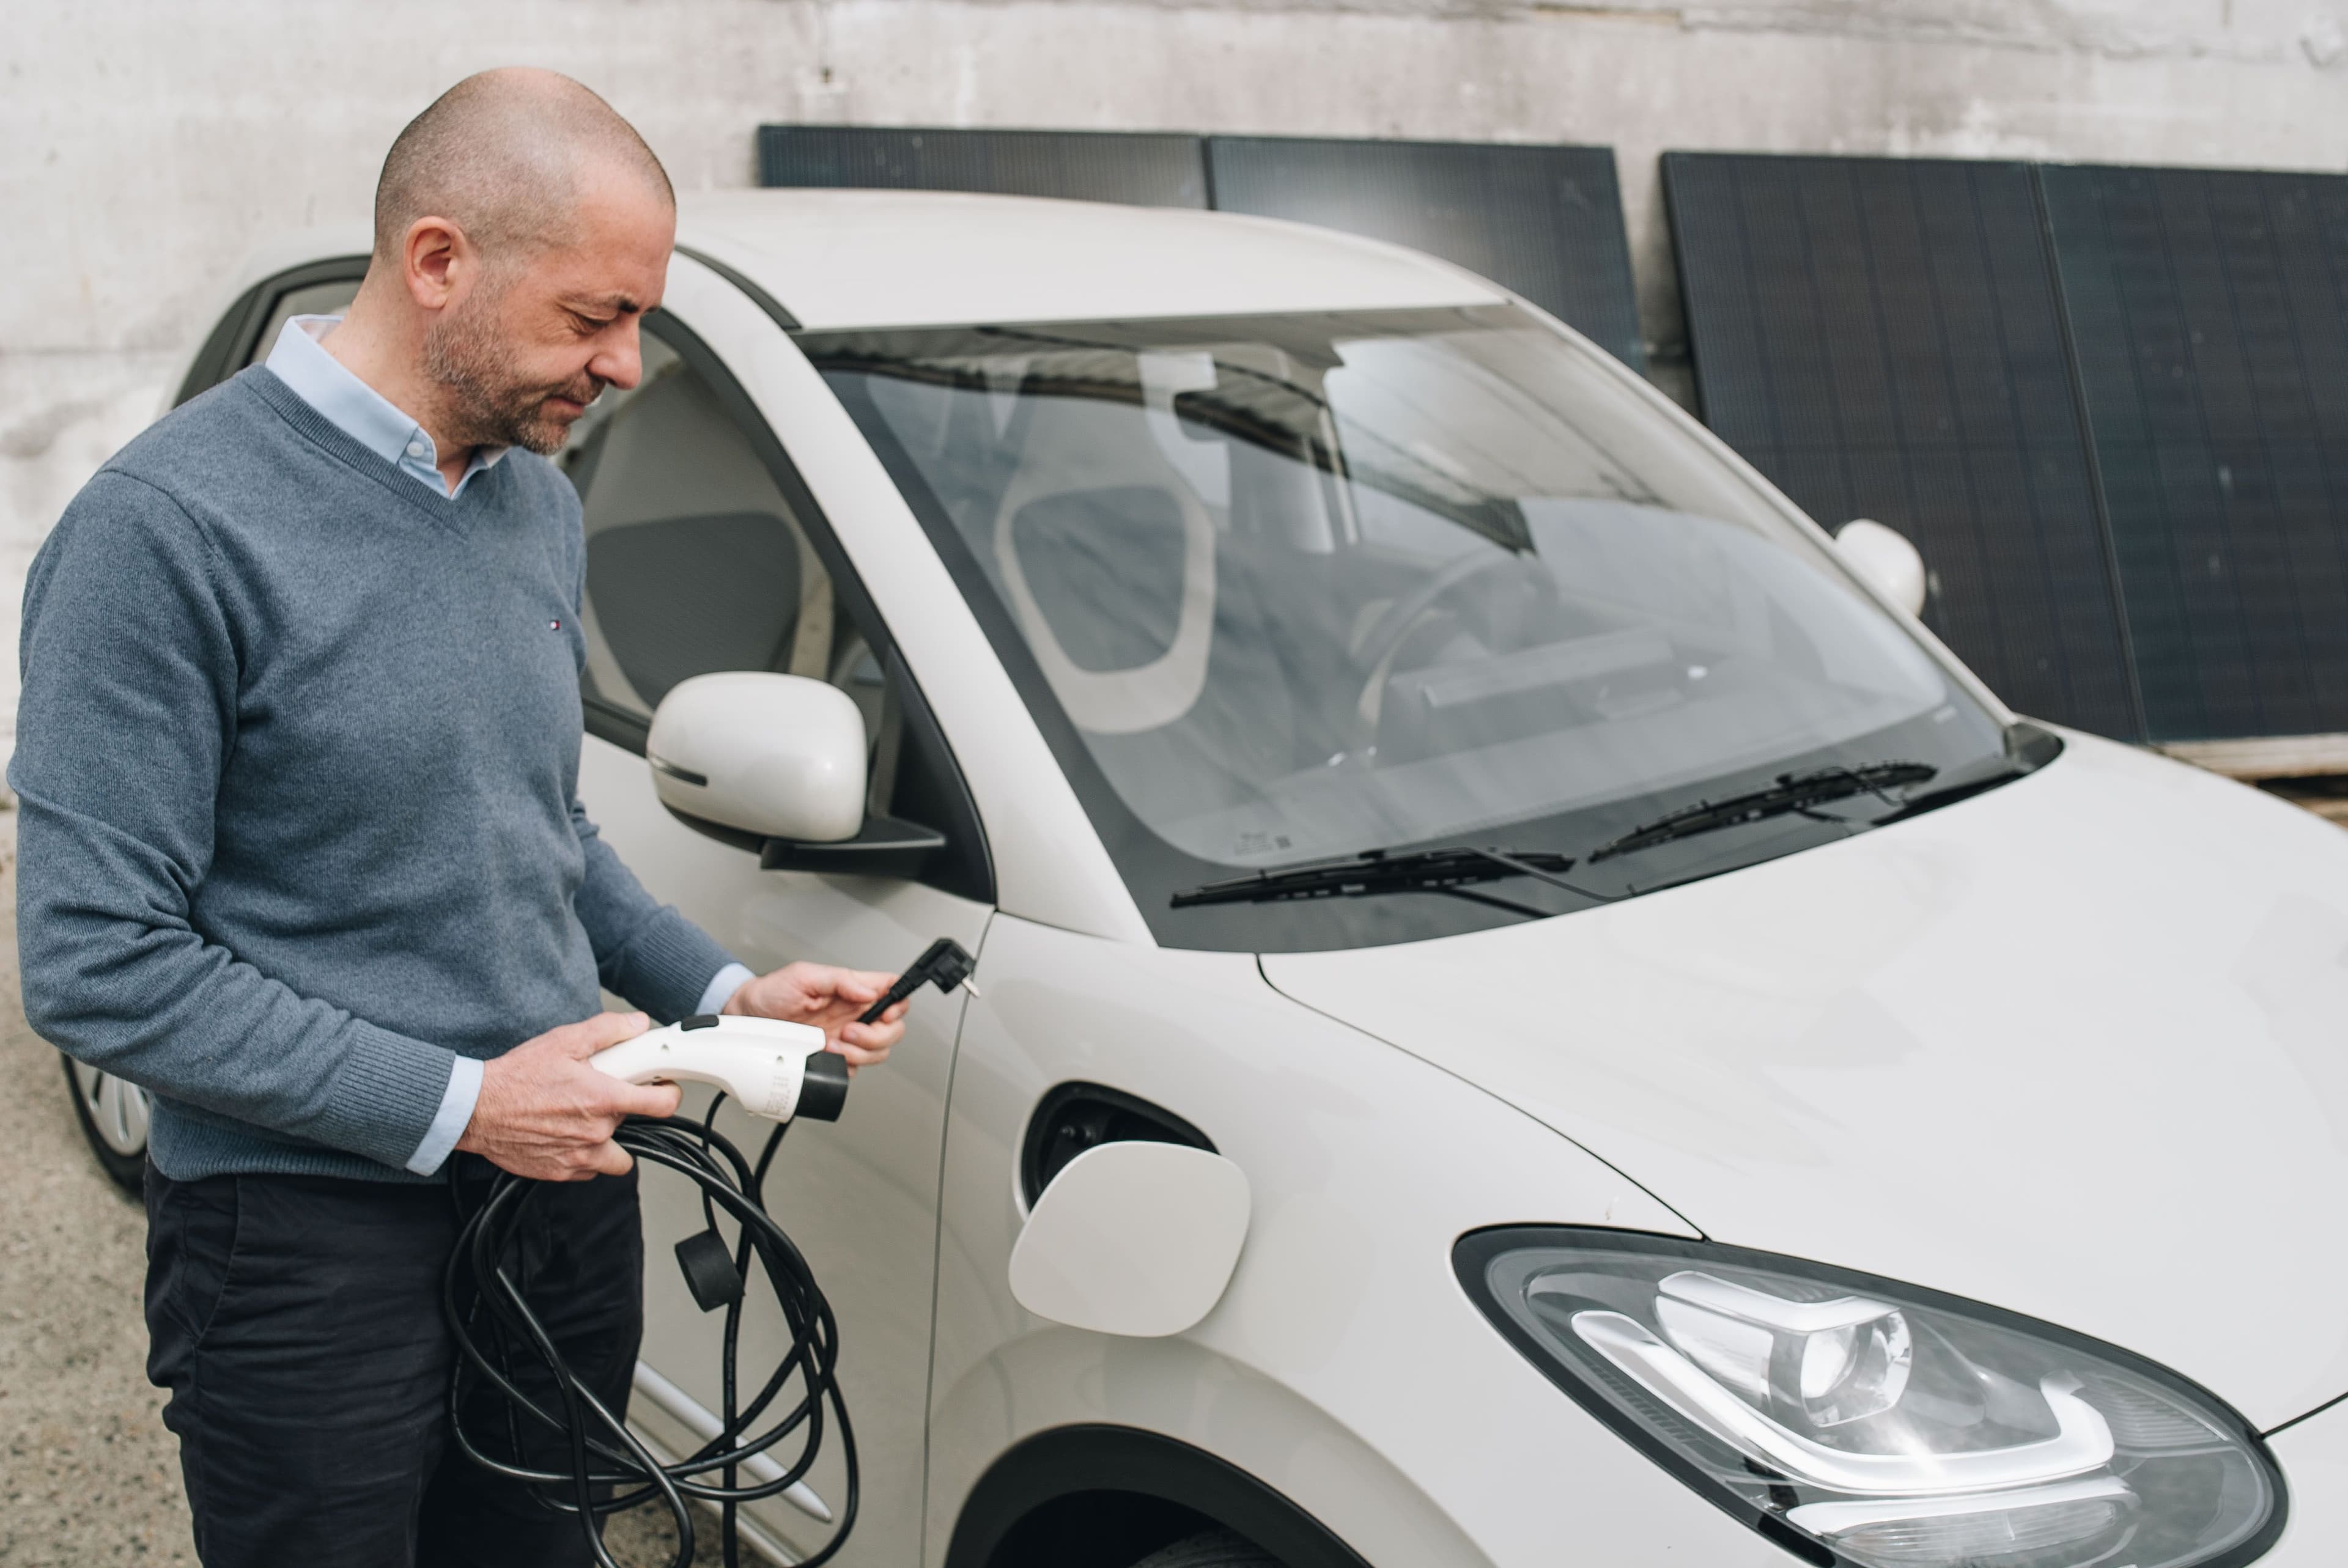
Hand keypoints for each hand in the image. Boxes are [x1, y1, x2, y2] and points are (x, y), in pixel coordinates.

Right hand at [456, 1011, 680, 1180]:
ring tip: (585, 1119)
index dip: (670, 1095)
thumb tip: (637, 1024)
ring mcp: (580, 1157)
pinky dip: (584, 1156)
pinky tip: (565, 1135)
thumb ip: (607, 1031)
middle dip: (622, 1110)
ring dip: (608, 1140)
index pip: (661, 1105)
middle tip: (600, 1095)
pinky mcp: (561, 1172)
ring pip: (616, 1157)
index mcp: (603, 1099)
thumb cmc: (516, 1077)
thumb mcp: (564, 1041)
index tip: (665, 1089)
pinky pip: (589, 1169)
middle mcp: (596, 1132)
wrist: (476, 1110)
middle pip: (634, 1126)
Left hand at [724, 961, 907, 1070]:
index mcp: (852, 990)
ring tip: (832, 1044)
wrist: (747, 1017)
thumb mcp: (804, 976)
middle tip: (849, 1031)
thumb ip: (839, 980)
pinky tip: (826, 1056)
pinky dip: (845, 1066)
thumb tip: (867, 991)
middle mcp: (854, 1014)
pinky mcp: (834, 1058)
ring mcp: (846, 1037)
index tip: (885, 1013)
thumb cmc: (772, 993)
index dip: (898, 1004)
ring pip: (878, 1052)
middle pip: (893, 1028)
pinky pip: (855, 1068)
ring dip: (859, 1052)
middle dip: (877, 1036)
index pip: (892, 991)